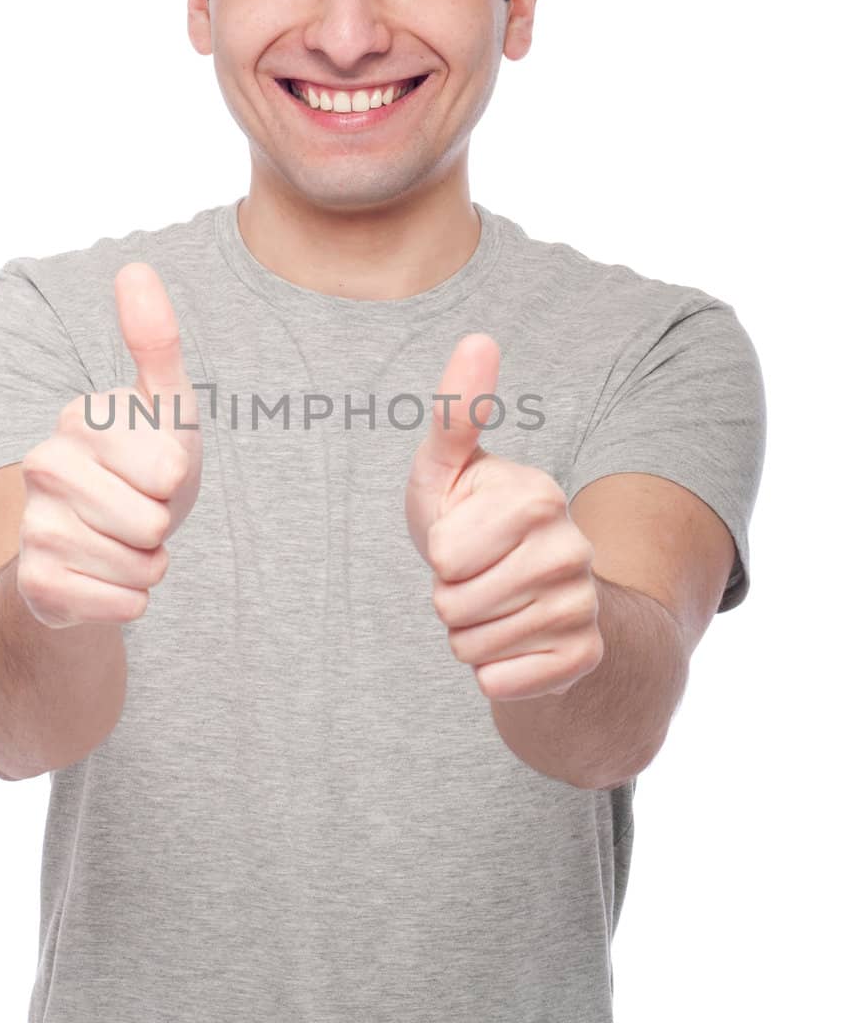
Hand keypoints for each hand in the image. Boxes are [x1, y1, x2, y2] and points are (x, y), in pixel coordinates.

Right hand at [17, 263, 202, 627]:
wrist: (99, 544)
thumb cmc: (145, 466)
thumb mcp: (165, 404)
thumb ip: (154, 340)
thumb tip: (134, 268)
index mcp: (77, 419)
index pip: (169, 467)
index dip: (176, 478)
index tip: (154, 471)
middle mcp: (43, 467)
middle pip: (153, 519)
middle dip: (164, 526)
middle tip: (141, 513)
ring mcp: (33, 526)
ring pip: (139, 566)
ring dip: (148, 565)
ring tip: (126, 543)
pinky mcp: (36, 582)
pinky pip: (120, 605)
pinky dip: (131, 601)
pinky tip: (108, 579)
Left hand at [405, 333, 603, 700]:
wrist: (531, 597)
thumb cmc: (472, 524)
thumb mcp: (448, 470)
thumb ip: (456, 413)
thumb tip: (479, 338)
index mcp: (539, 497)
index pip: (443, 555)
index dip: (437, 555)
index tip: (462, 539)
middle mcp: (572, 549)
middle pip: (452, 606)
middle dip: (448, 599)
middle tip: (476, 579)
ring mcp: (584, 606)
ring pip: (471, 648)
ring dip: (468, 636)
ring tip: (493, 607)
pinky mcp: (584, 657)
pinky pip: (498, 683)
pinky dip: (492, 673)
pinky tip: (515, 644)